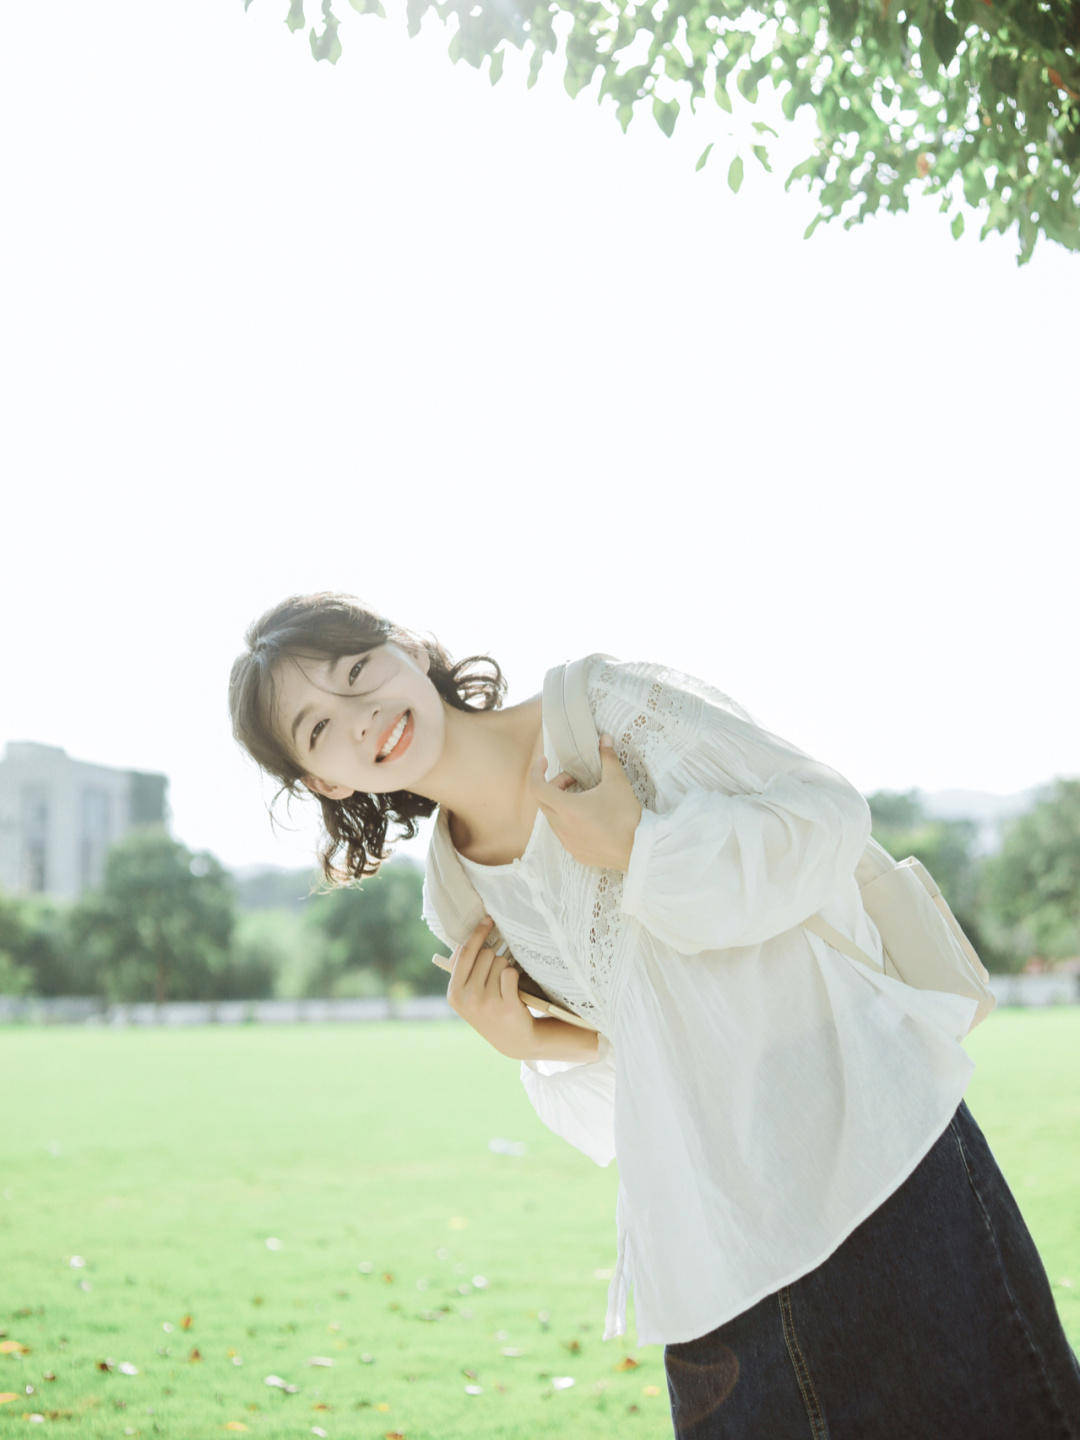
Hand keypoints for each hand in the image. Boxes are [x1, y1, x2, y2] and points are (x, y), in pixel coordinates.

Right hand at [444, 918, 538, 1060]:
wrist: (513, 1039)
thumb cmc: (490, 1008)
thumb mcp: (469, 995)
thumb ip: (465, 969)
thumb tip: (471, 934)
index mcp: (454, 993)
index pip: (465, 953)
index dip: (478, 933)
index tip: (488, 919)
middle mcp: (468, 998)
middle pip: (485, 955)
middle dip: (495, 957)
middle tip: (497, 975)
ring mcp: (487, 1002)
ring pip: (500, 962)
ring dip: (506, 968)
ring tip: (504, 987)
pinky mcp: (506, 1005)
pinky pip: (511, 973)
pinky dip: (515, 977)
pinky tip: (513, 991)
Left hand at [528, 733, 642, 871]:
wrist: (641, 849)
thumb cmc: (627, 816)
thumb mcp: (617, 782)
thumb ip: (607, 758)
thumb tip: (605, 739)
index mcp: (567, 808)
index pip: (537, 787)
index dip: (536, 772)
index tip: (544, 762)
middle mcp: (562, 827)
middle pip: (543, 802)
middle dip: (554, 786)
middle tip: (572, 779)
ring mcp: (568, 843)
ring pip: (553, 819)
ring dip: (560, 804)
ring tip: (582, 797)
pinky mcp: (577, 853)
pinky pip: (564, 834)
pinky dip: (568, 821)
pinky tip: (587, 818)